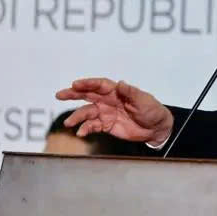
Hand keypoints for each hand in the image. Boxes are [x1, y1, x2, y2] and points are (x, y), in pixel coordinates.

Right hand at [55, 78, 173, 145]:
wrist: (156, 128)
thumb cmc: (152, 110)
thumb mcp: (144, 100)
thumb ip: (131, 92)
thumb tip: (121, 83)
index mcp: (117, 91)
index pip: (99, 85)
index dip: (88, 83)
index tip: (76, 84)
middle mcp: (108, 100)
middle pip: (88, 95)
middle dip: (73, 94)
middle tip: (60, 95)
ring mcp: (106, 113)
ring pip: (87, 112)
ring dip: (77, 116)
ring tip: (69, 122)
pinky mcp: (106, 125)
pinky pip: (92, 126)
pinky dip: (85, 128)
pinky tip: (81, 133)